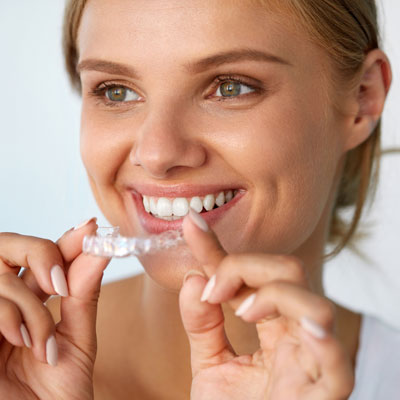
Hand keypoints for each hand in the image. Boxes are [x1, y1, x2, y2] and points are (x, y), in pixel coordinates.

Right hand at [0, 218, 109, 399]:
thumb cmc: (56, 392)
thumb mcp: (76, 339)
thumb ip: (84, 295)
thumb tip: (99, 252)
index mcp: (32, 299)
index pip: (46, 256)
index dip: (66, 240)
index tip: (90, 228)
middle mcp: (6, 301)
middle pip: (11, 246)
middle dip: (41, 254)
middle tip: (61, 283)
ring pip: (2, 278)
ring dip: (31, 308)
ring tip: (45, 345)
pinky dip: (12, 317)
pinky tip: (24, 344)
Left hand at [179, 210, 353, 399]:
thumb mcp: (210, 364)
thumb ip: (202, 322)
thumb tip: (193, 278)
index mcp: (275, 328)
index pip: (252, 275)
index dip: (220, 249)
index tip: (192, 226)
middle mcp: (299, 337)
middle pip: (289, 272)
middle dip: (246, 267)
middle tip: (213, 287)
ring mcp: (314, 362)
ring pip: (314, 304)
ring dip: (272, 294)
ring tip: (240, 310)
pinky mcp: (326, 393)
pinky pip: (336, 360)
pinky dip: (316, 336)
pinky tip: (279, 322)